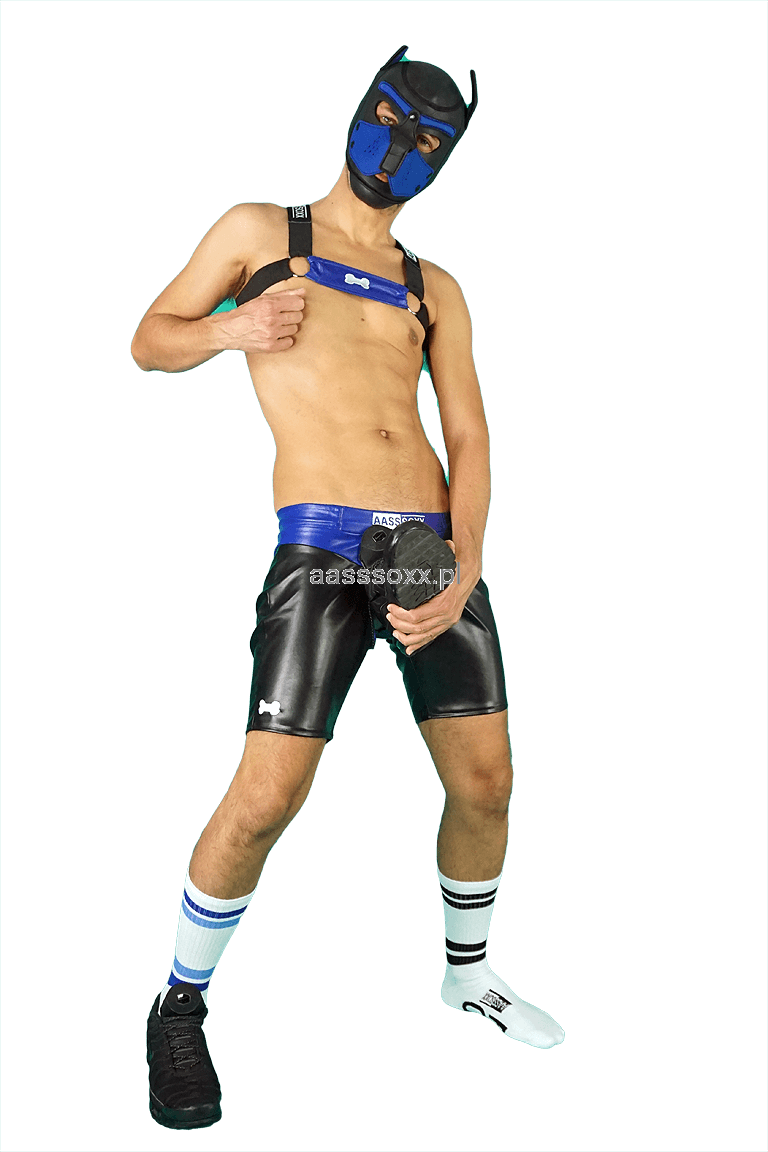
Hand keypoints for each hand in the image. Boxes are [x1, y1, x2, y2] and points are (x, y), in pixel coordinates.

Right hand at [218, 288, 305, 352]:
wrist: (230, 330)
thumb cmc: (246, 313)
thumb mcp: (263, 299)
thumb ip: (284, 294)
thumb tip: (303, 291)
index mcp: (270, 304)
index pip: (299, 303)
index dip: (296, 304)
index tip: (290, 306)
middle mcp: (271, 319)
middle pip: (298, 316)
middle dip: (292, 315)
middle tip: (282, 317)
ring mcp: (271, 334)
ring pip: (295, 329)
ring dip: (288, 327)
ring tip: (276, 326)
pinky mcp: (270, 346)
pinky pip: (289, 342)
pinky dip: (285, 339)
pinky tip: (276, 335)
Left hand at [385, 541, 478, 655]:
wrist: (471, 571)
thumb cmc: (459, 566)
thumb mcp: (450, 560)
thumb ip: (447, 553)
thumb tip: (447, 544)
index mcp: (445, 603)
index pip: (418, 616)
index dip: (401, 615)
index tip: (391, 608)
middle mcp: (448, 615)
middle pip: (418, 628)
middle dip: (400, 624)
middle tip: (390, 617)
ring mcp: (449, 620)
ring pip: (424, 636)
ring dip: (407, 636)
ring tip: (395, 631)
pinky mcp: (448, 622)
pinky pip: (432, 636)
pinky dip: (420, 643)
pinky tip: (410, 647)